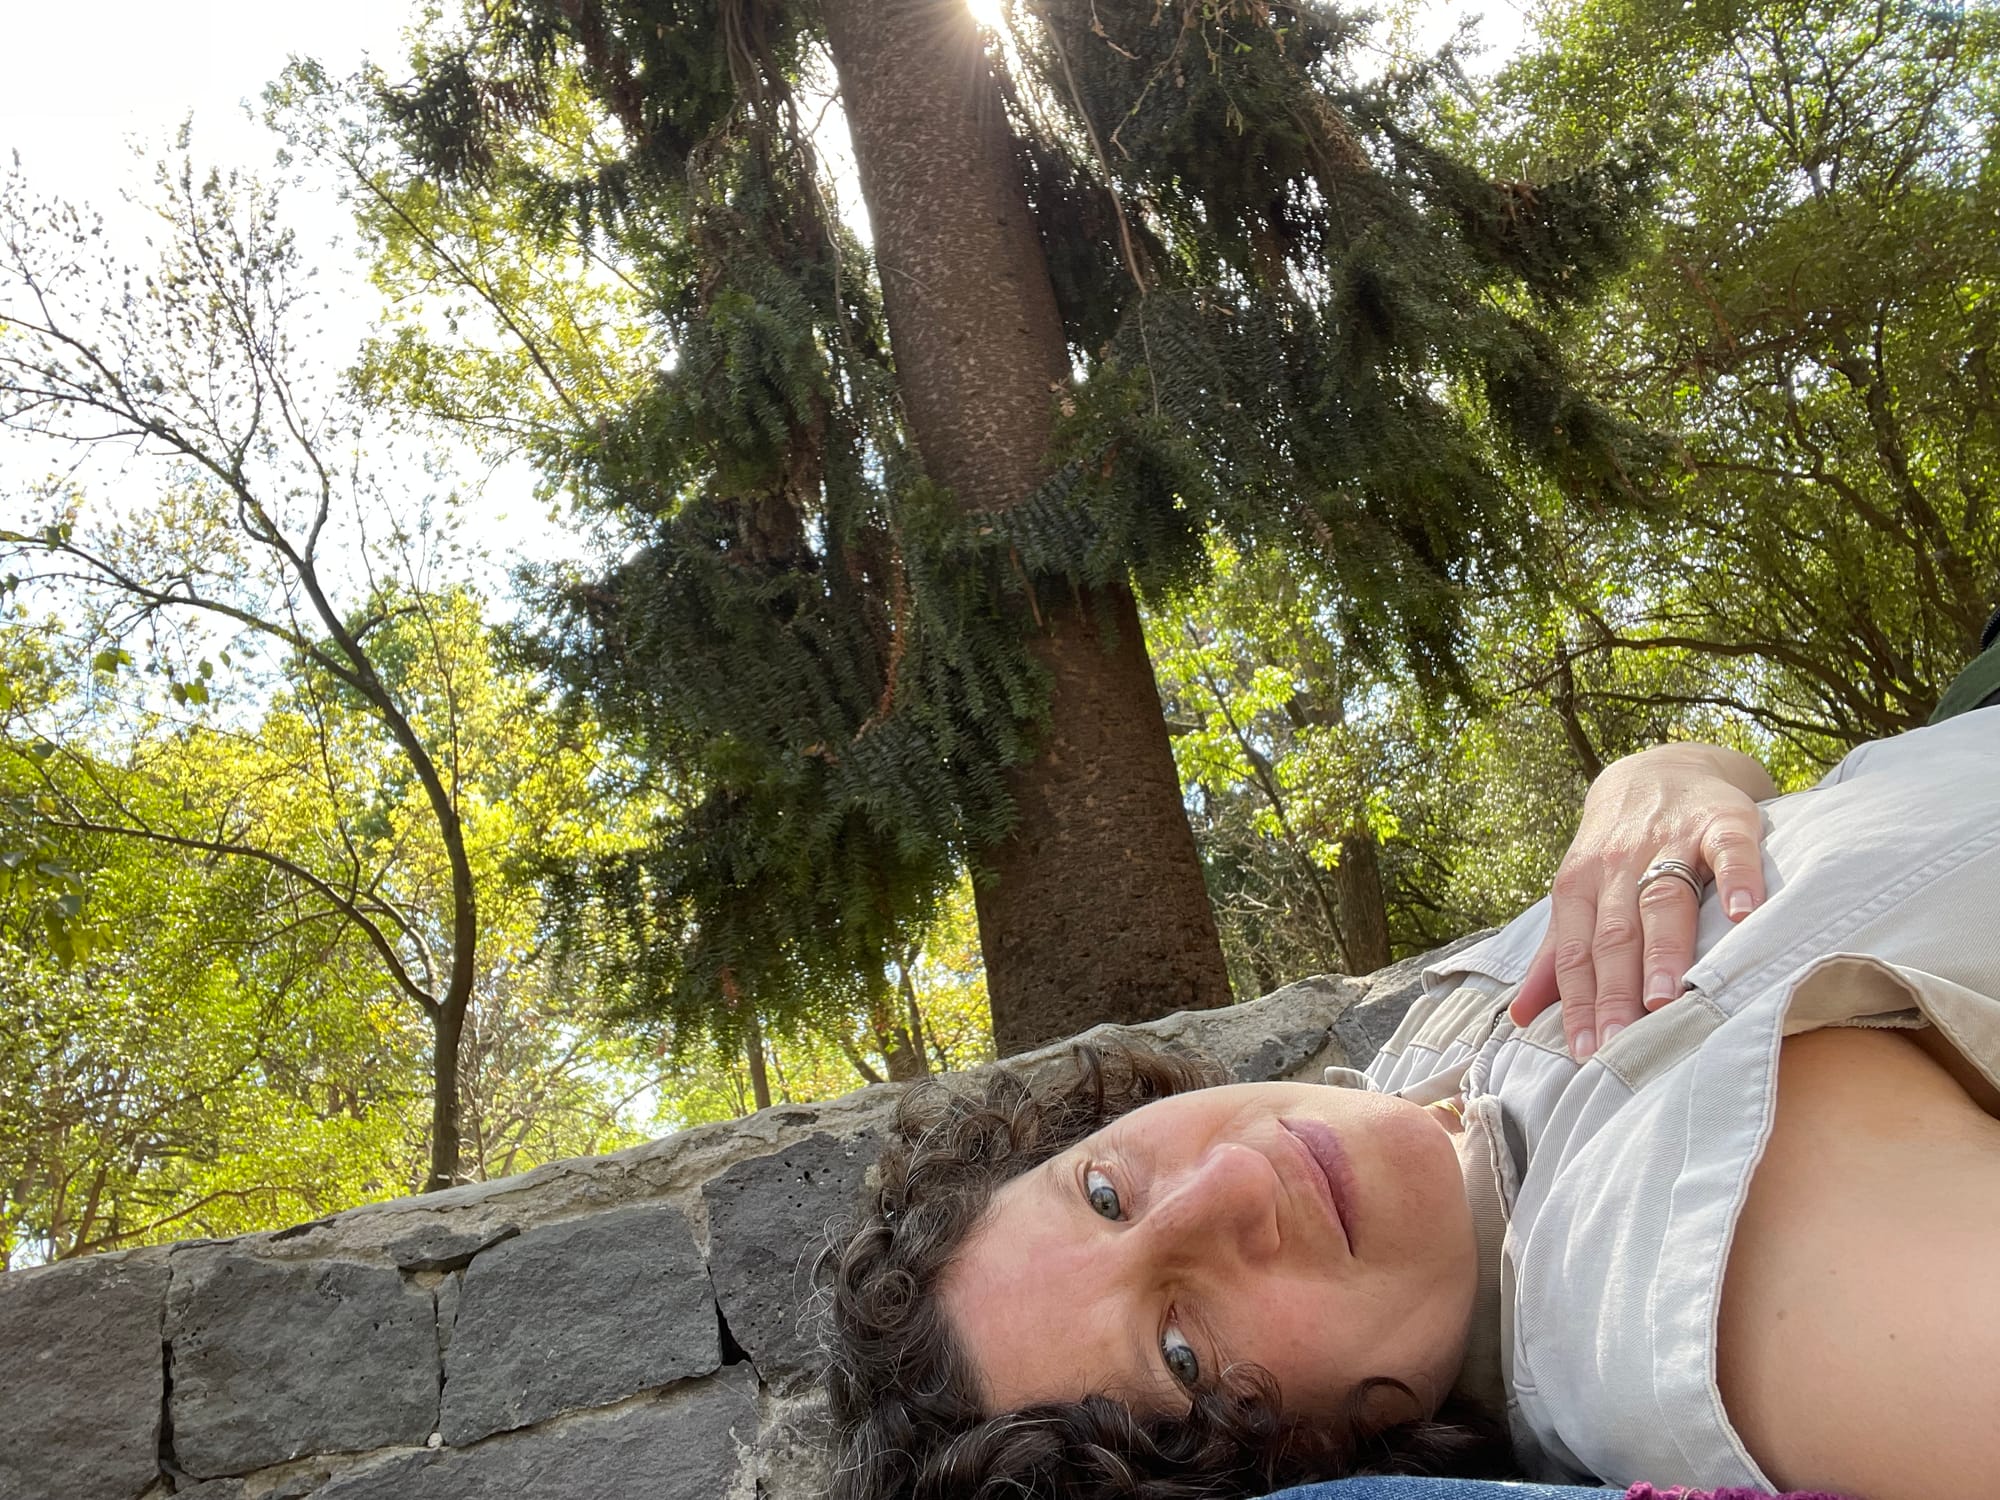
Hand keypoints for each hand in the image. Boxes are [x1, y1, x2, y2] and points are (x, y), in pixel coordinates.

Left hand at [1509, 742, 1775, 1057]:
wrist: (1658, 769)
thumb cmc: (1616, 849)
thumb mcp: (1577, 893)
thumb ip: (1554, 955)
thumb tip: (1519, 1015)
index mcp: (1580, 885)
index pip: (1575, 950)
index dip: (1579, 1001)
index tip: (1585, 1051)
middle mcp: (1619, 863)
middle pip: (1615, 933)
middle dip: (1615, 990)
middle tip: (1619, 1044)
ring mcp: (1670, 840)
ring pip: (1662, 899)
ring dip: (1663, 951)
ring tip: (1664, 1000)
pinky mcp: (1721, 820)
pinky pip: (1728, 850)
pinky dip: (1736, 878)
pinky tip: (1742, 913)